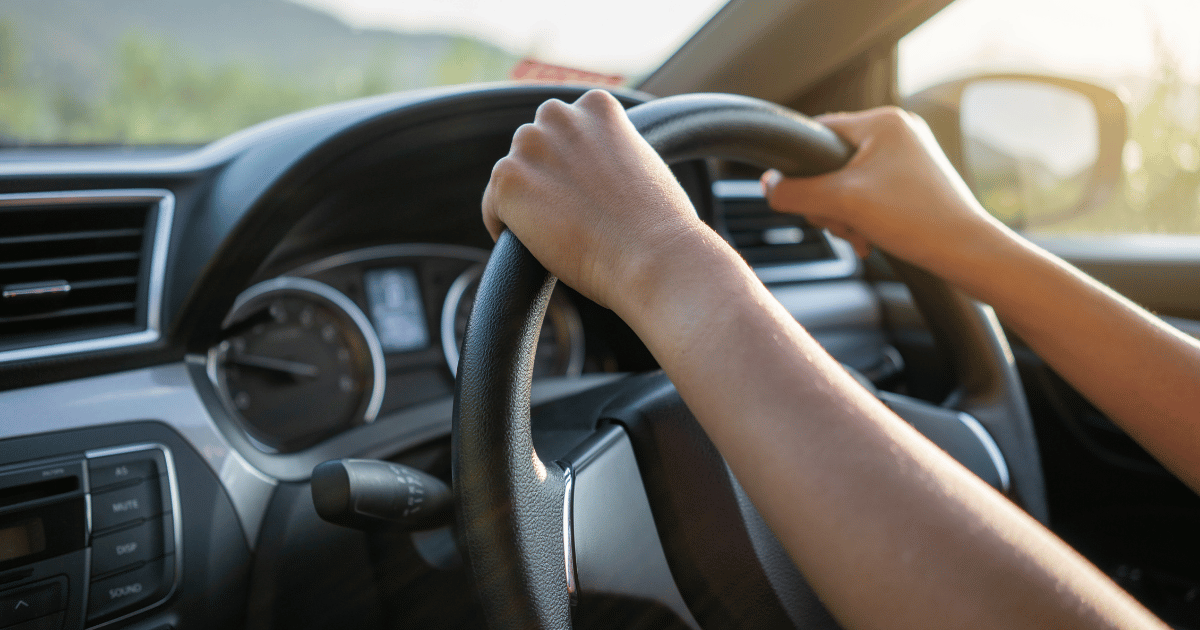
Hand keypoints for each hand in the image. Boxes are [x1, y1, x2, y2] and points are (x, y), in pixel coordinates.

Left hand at [482, 89, 708, 313]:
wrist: (653, 256)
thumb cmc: (659, 225)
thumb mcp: (643, 165)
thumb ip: (611, 153)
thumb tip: (591, 173)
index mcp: (597, 106)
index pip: (565, 128)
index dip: (572, 164)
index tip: (583, 192)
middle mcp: (559, 115)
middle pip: (534, 146)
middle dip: (545, 176)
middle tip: (569, 216)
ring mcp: (529, 145)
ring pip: (513, 176)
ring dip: (527, 201)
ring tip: (557, 233)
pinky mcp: (507, 179)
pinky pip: (493, 207)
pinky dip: (506, 228)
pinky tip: (535, 246)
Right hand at [761, 106, 1010, 272]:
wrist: (967, 252)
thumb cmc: (914, 219)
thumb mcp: (841, 203)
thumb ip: (795, 192)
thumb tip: (767, 185)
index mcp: (882, 121)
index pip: (818, 132)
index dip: (801, 167)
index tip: (802, 197)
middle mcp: (898, 131)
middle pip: (831, 162)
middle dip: (827, 200)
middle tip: (840, 223)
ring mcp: (909, 156)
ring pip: (849, 183)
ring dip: (844, 214)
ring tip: (859, 235)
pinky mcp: (915, 182)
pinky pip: (870, 194)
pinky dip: (862, 217)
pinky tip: (868, 239)